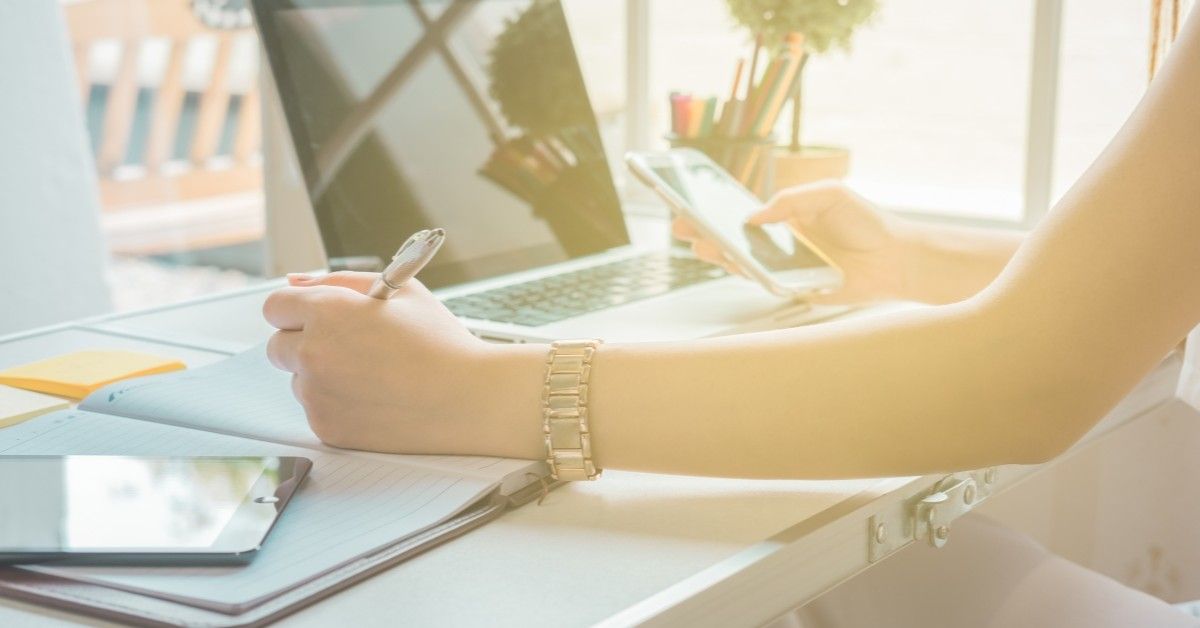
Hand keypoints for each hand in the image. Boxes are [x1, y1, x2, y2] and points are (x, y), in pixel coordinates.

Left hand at [263, 272, 541, 457]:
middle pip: (277, 347)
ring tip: (373, 375)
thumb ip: (338, 280)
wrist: (469, 398)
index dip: (299, 310)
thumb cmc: (440, 342)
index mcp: (328, 312)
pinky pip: (317, 410)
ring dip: (322, 376)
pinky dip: (337, 405)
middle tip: (350, 348)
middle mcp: (314, 353)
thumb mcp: (399, 290)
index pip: (275, 306)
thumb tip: (296, 282)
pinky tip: (375, 398)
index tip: (318, 318)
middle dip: (304, 344)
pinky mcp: (327, 428)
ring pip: (298, 381)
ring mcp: (318, 394)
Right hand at [672, 181, 910, 303]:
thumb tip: (754, 216)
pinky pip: (764, 282)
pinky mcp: (794, 287)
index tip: (691, 204)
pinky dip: (746, 273)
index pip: (742, 214)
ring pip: (743, 262)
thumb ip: (790, 201)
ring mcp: (785, 267)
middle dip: (705, 233)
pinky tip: (732, 262)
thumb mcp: (829, 194)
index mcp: (786, 218)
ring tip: (699, 244)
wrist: (895, 258)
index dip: (716, 211)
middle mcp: (781, 243)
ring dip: (719, 254)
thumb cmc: (866, 223)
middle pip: (734, 239)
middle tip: (682, 226)